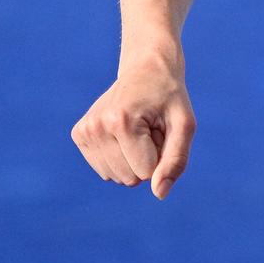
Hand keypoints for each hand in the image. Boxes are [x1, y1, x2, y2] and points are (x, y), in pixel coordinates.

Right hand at [71, 53, 195, 199]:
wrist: (146, 69)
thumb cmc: (169, 97)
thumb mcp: (184, 125)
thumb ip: (176, 161)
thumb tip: (158, 193)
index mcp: (121, 122)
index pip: (146, 172)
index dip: (160, 155)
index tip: (160, 128)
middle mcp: (97, 127)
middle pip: (130, 177)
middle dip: (147, 158)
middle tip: (150, 128)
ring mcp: (85, 131)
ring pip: (116, 177)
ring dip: (133, 158)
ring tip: (138, 129)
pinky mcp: (79, 134)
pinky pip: (104, 170)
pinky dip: (119, 157)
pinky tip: (124, 132)